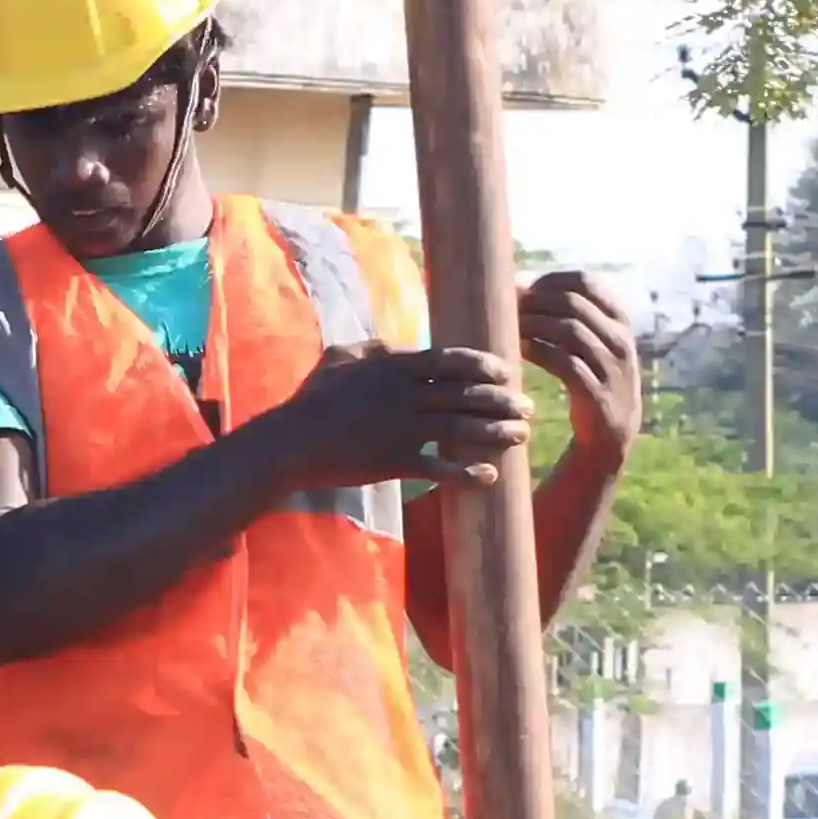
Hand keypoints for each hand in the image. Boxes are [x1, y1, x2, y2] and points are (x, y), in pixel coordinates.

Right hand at [256, 344, 531, 497]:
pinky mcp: (395, 462)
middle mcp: (405, 396)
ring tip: (521, 436)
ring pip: (460, 429)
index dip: (483, 366)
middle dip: (501, 401)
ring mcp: (402, 429)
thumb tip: (394, 342)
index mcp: (394, 367)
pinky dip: (467, 473)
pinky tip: (490, 476)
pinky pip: (439, 468)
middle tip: (527, 407)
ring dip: (496, 433)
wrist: (290, 443)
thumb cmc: (313, 399)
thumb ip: (373, 348)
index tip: (506, 372)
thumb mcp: (340, 358)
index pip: (451, 360)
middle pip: (465, 395)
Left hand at [518, 272, 642, 451]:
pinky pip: (565, 364)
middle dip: (536, 301)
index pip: (586, 282)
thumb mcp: (595, 342)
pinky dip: (539, 352)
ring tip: (510, 325)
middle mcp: (620, 341)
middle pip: (574, 303)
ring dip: (534, 324)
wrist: (612, 435)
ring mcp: (612, 368)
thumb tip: (522, 282)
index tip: (523, 288)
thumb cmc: (592, 378)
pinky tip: (520, 349)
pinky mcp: (597, 395)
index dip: (551, 280)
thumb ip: (572, 315)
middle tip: (508, 306)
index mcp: (620, 321)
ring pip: (570, 331)